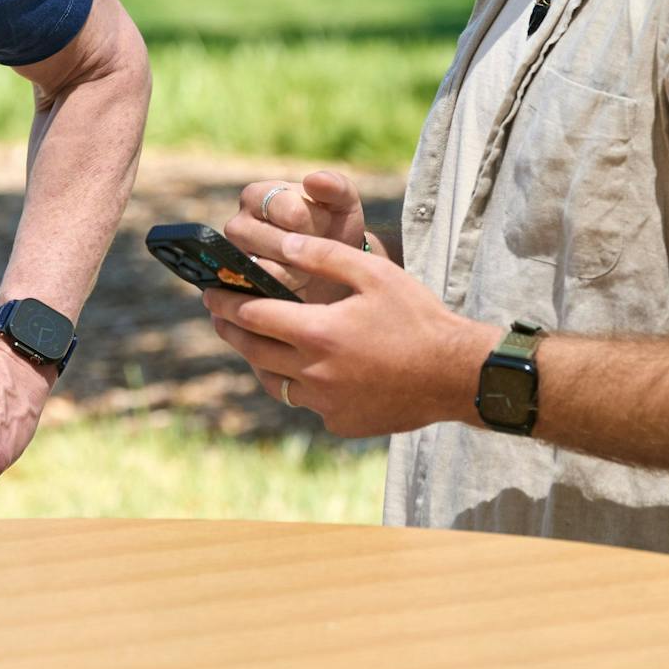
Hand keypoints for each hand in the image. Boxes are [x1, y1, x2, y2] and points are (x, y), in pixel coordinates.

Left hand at [203, 236, 492, 436]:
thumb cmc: (418, 318)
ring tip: (253, 340)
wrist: (458, 376)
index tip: (210, 291)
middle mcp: (315, 374)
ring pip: (274, 383)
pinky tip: (303, 368)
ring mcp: (328, 404)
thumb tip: (284, 244)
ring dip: (259, 360)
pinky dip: (298, 385)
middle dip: (229, 329)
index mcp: (318, 333)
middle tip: (217, 314)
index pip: (251, 316)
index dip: (225, 301)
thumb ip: (324, 256)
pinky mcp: (342, 424)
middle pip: (253, 350)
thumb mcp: (373, 272)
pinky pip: (306, 404)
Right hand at [225, 168, 366, 302]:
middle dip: (310, 253)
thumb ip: (334, 186)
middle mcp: (237, 225)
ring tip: (310, 271)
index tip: (328, 226)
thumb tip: (312, 180)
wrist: (329, 270)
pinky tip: (299, 288)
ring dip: (301, 277)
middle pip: (281, 245)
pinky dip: (289, 295)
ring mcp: (234, 260)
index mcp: (256, 196)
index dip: (319, 225)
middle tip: (320, 253)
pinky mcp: (237, 290)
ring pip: (272, 273)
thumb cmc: (333, 229)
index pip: (292, 213)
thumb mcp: (342, 204)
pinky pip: (264, 296)